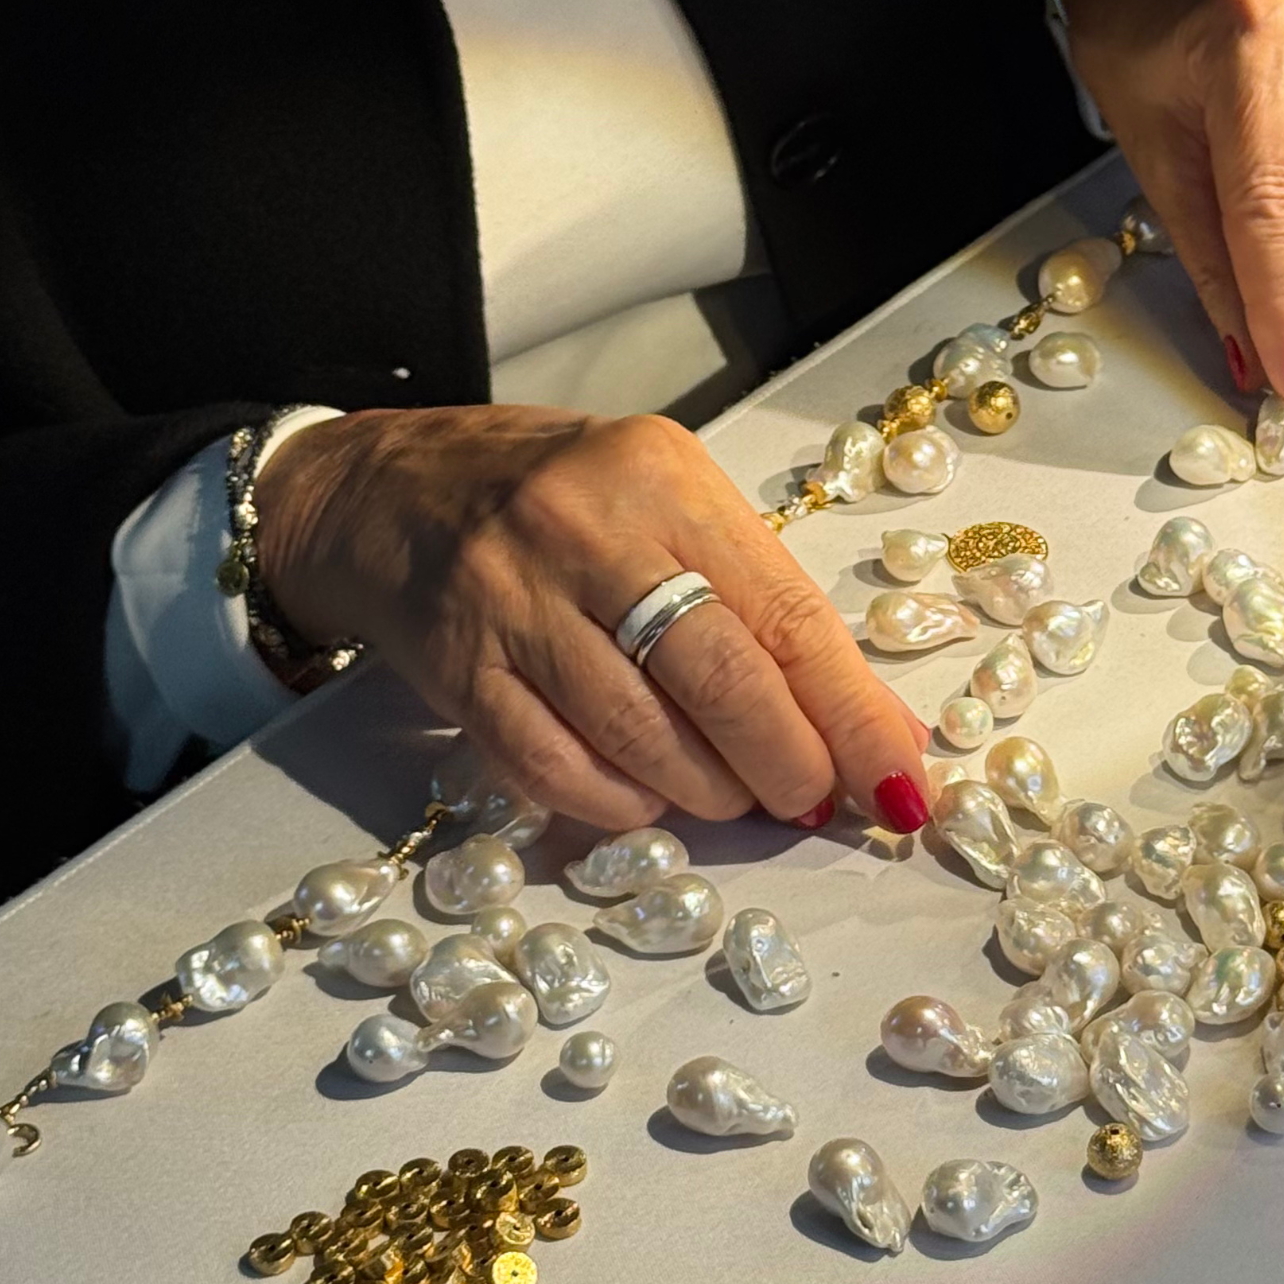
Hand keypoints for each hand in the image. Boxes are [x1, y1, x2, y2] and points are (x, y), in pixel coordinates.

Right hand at [255, 407, 931, 834]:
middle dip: (789, 764)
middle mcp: (589, 531)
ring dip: (711, 794)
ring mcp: (513, 600)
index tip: (901, 783)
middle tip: (813, 802)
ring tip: (735, 798)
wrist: (382, 488)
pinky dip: (620, 804)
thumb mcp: (668, 506)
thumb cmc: (558, 501)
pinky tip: (646, 801)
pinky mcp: (457, 666)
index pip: (787, 613)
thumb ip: (763, 600)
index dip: (853, 714)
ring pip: (642, 736)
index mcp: (664, 479)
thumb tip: (877, 723)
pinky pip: (554, 767)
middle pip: (721, 679)